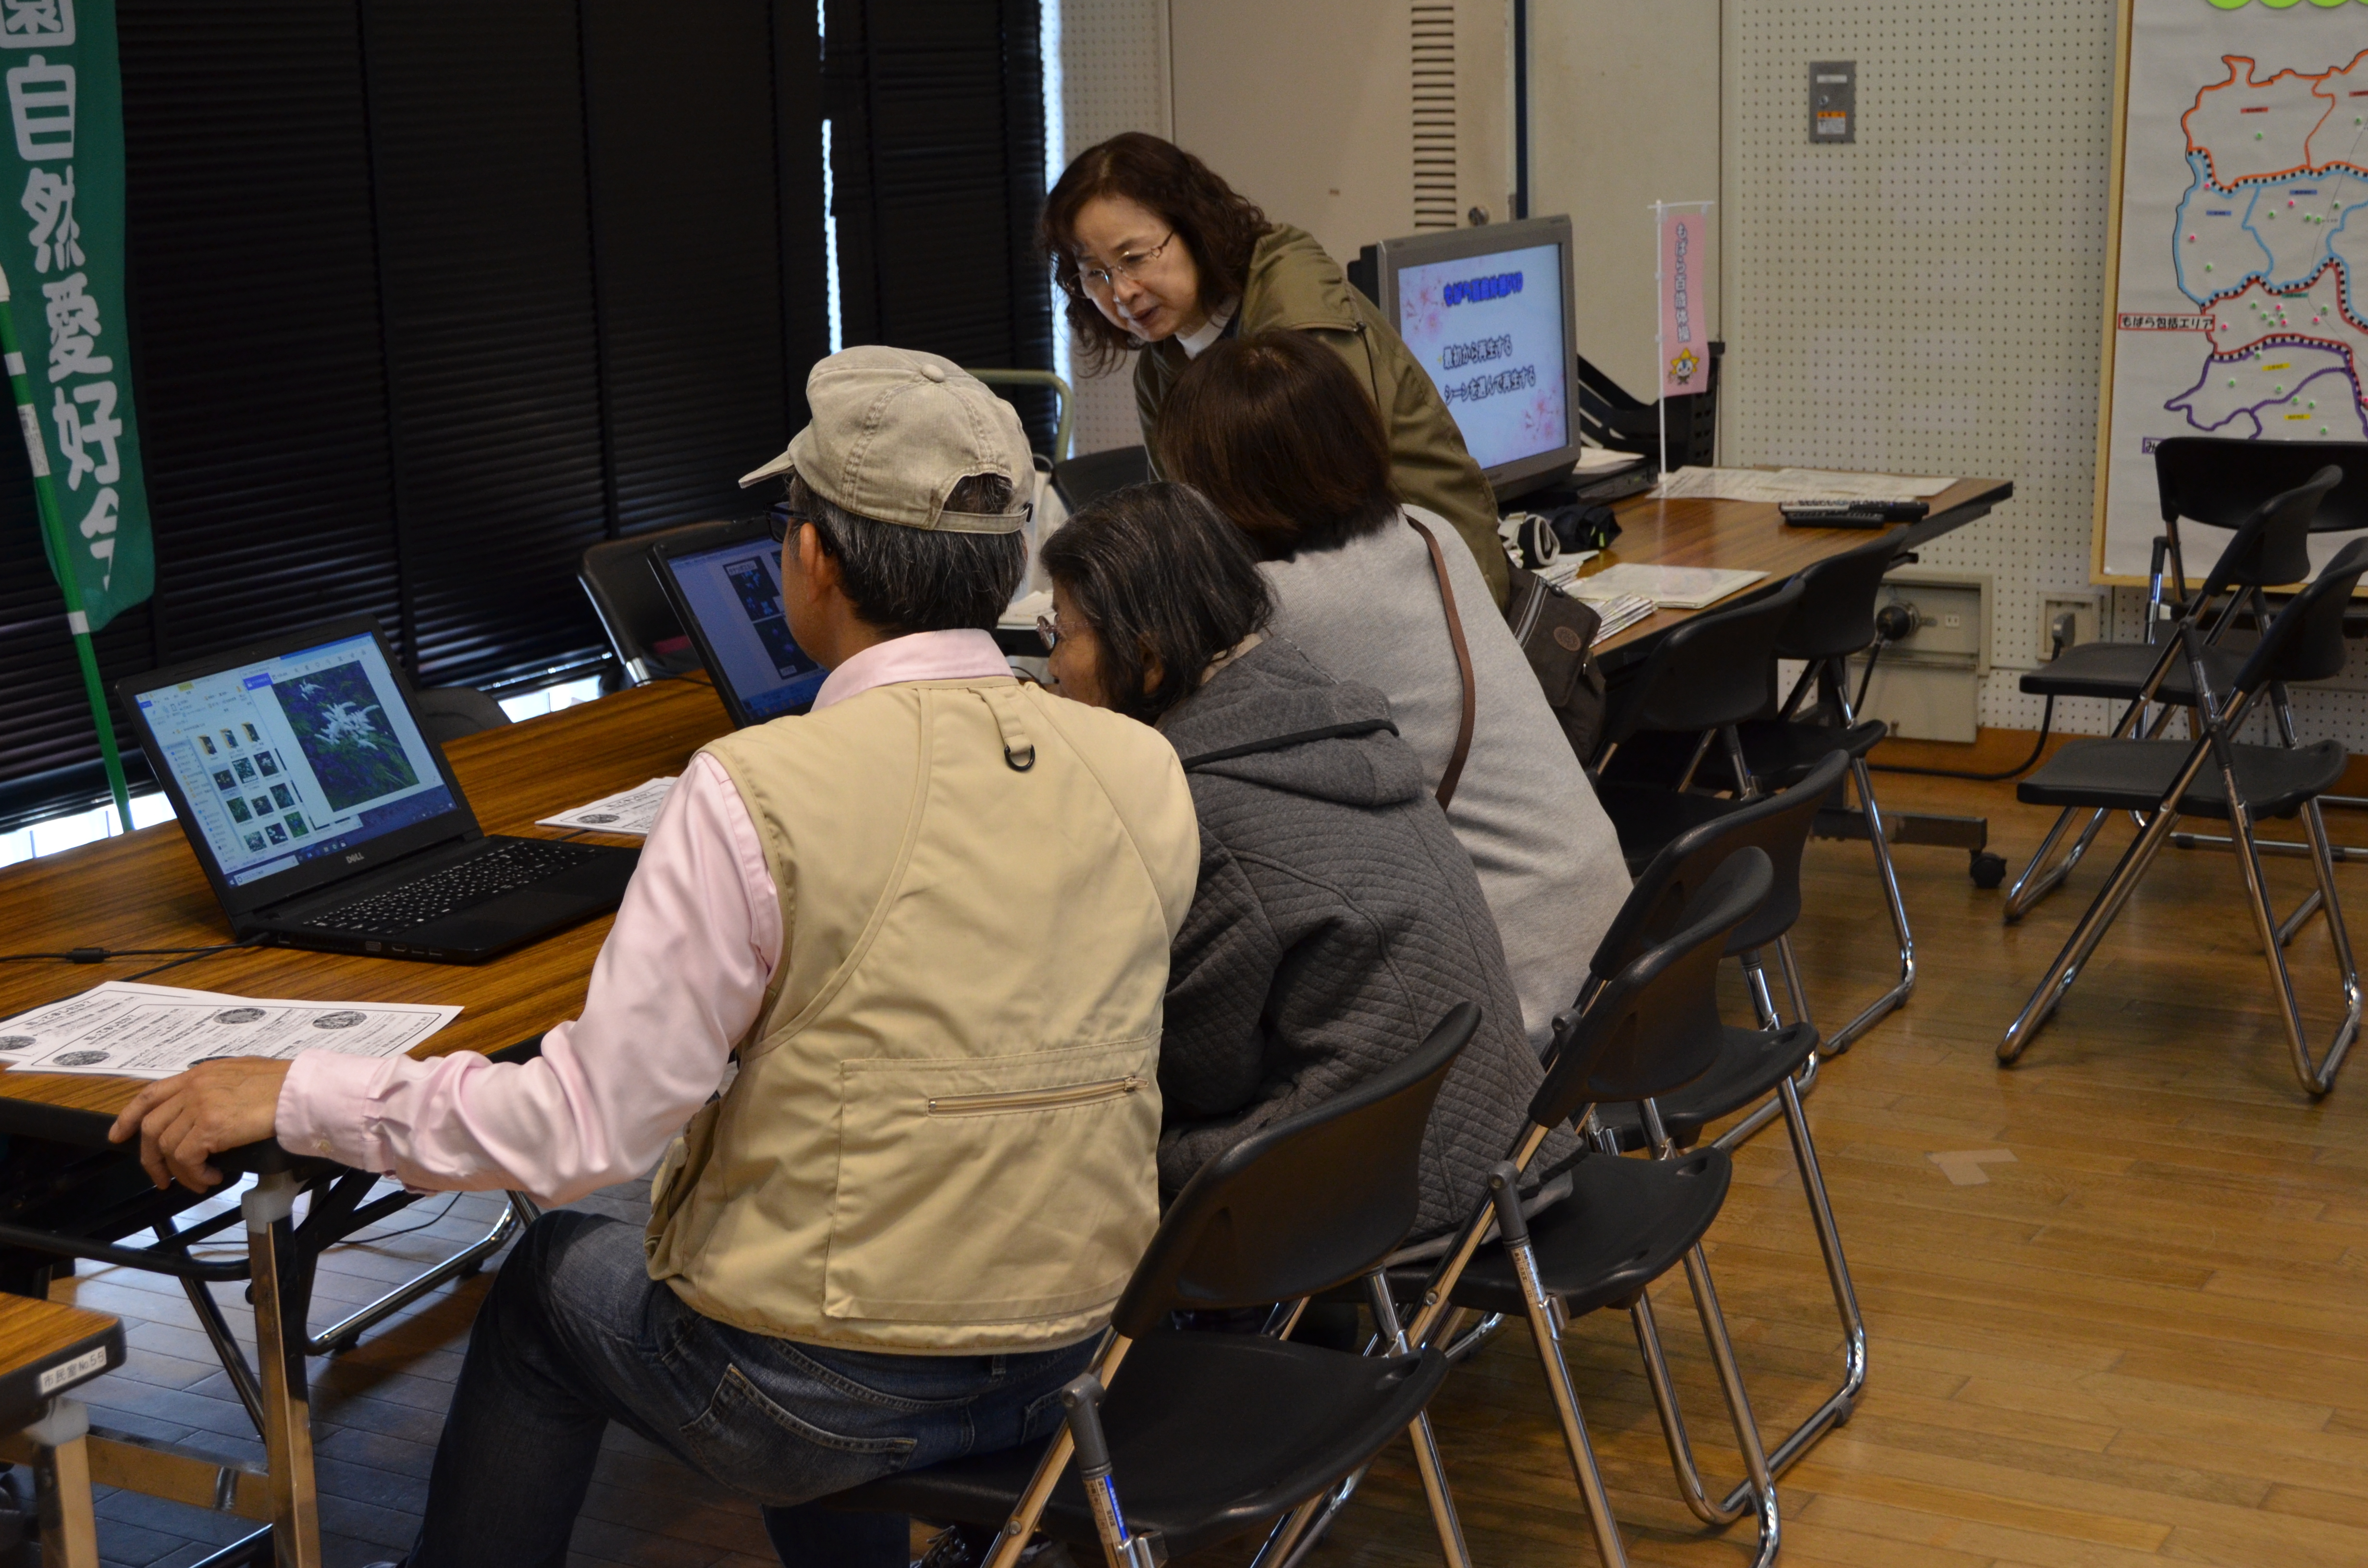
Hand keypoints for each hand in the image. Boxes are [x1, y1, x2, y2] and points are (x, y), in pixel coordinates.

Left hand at [108, 1058, 294, 1192]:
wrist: (301, 1090)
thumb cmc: (283, 1084)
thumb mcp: (241, 1074)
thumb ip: (217, 1087)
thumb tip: (210, 1109)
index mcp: (199, 1074)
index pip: (150, 1094)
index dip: (129, 1117)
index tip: (118, 1135)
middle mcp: (194, 1088)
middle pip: (152, 1126)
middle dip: (150, 1158)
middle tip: (161, 1178)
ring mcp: (200, 1106)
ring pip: (167, 1146)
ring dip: (180, 1172)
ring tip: (199, 1181)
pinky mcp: (211, 1126)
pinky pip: (186, 1158)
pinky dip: (194, 1174)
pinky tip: (211, 1177)